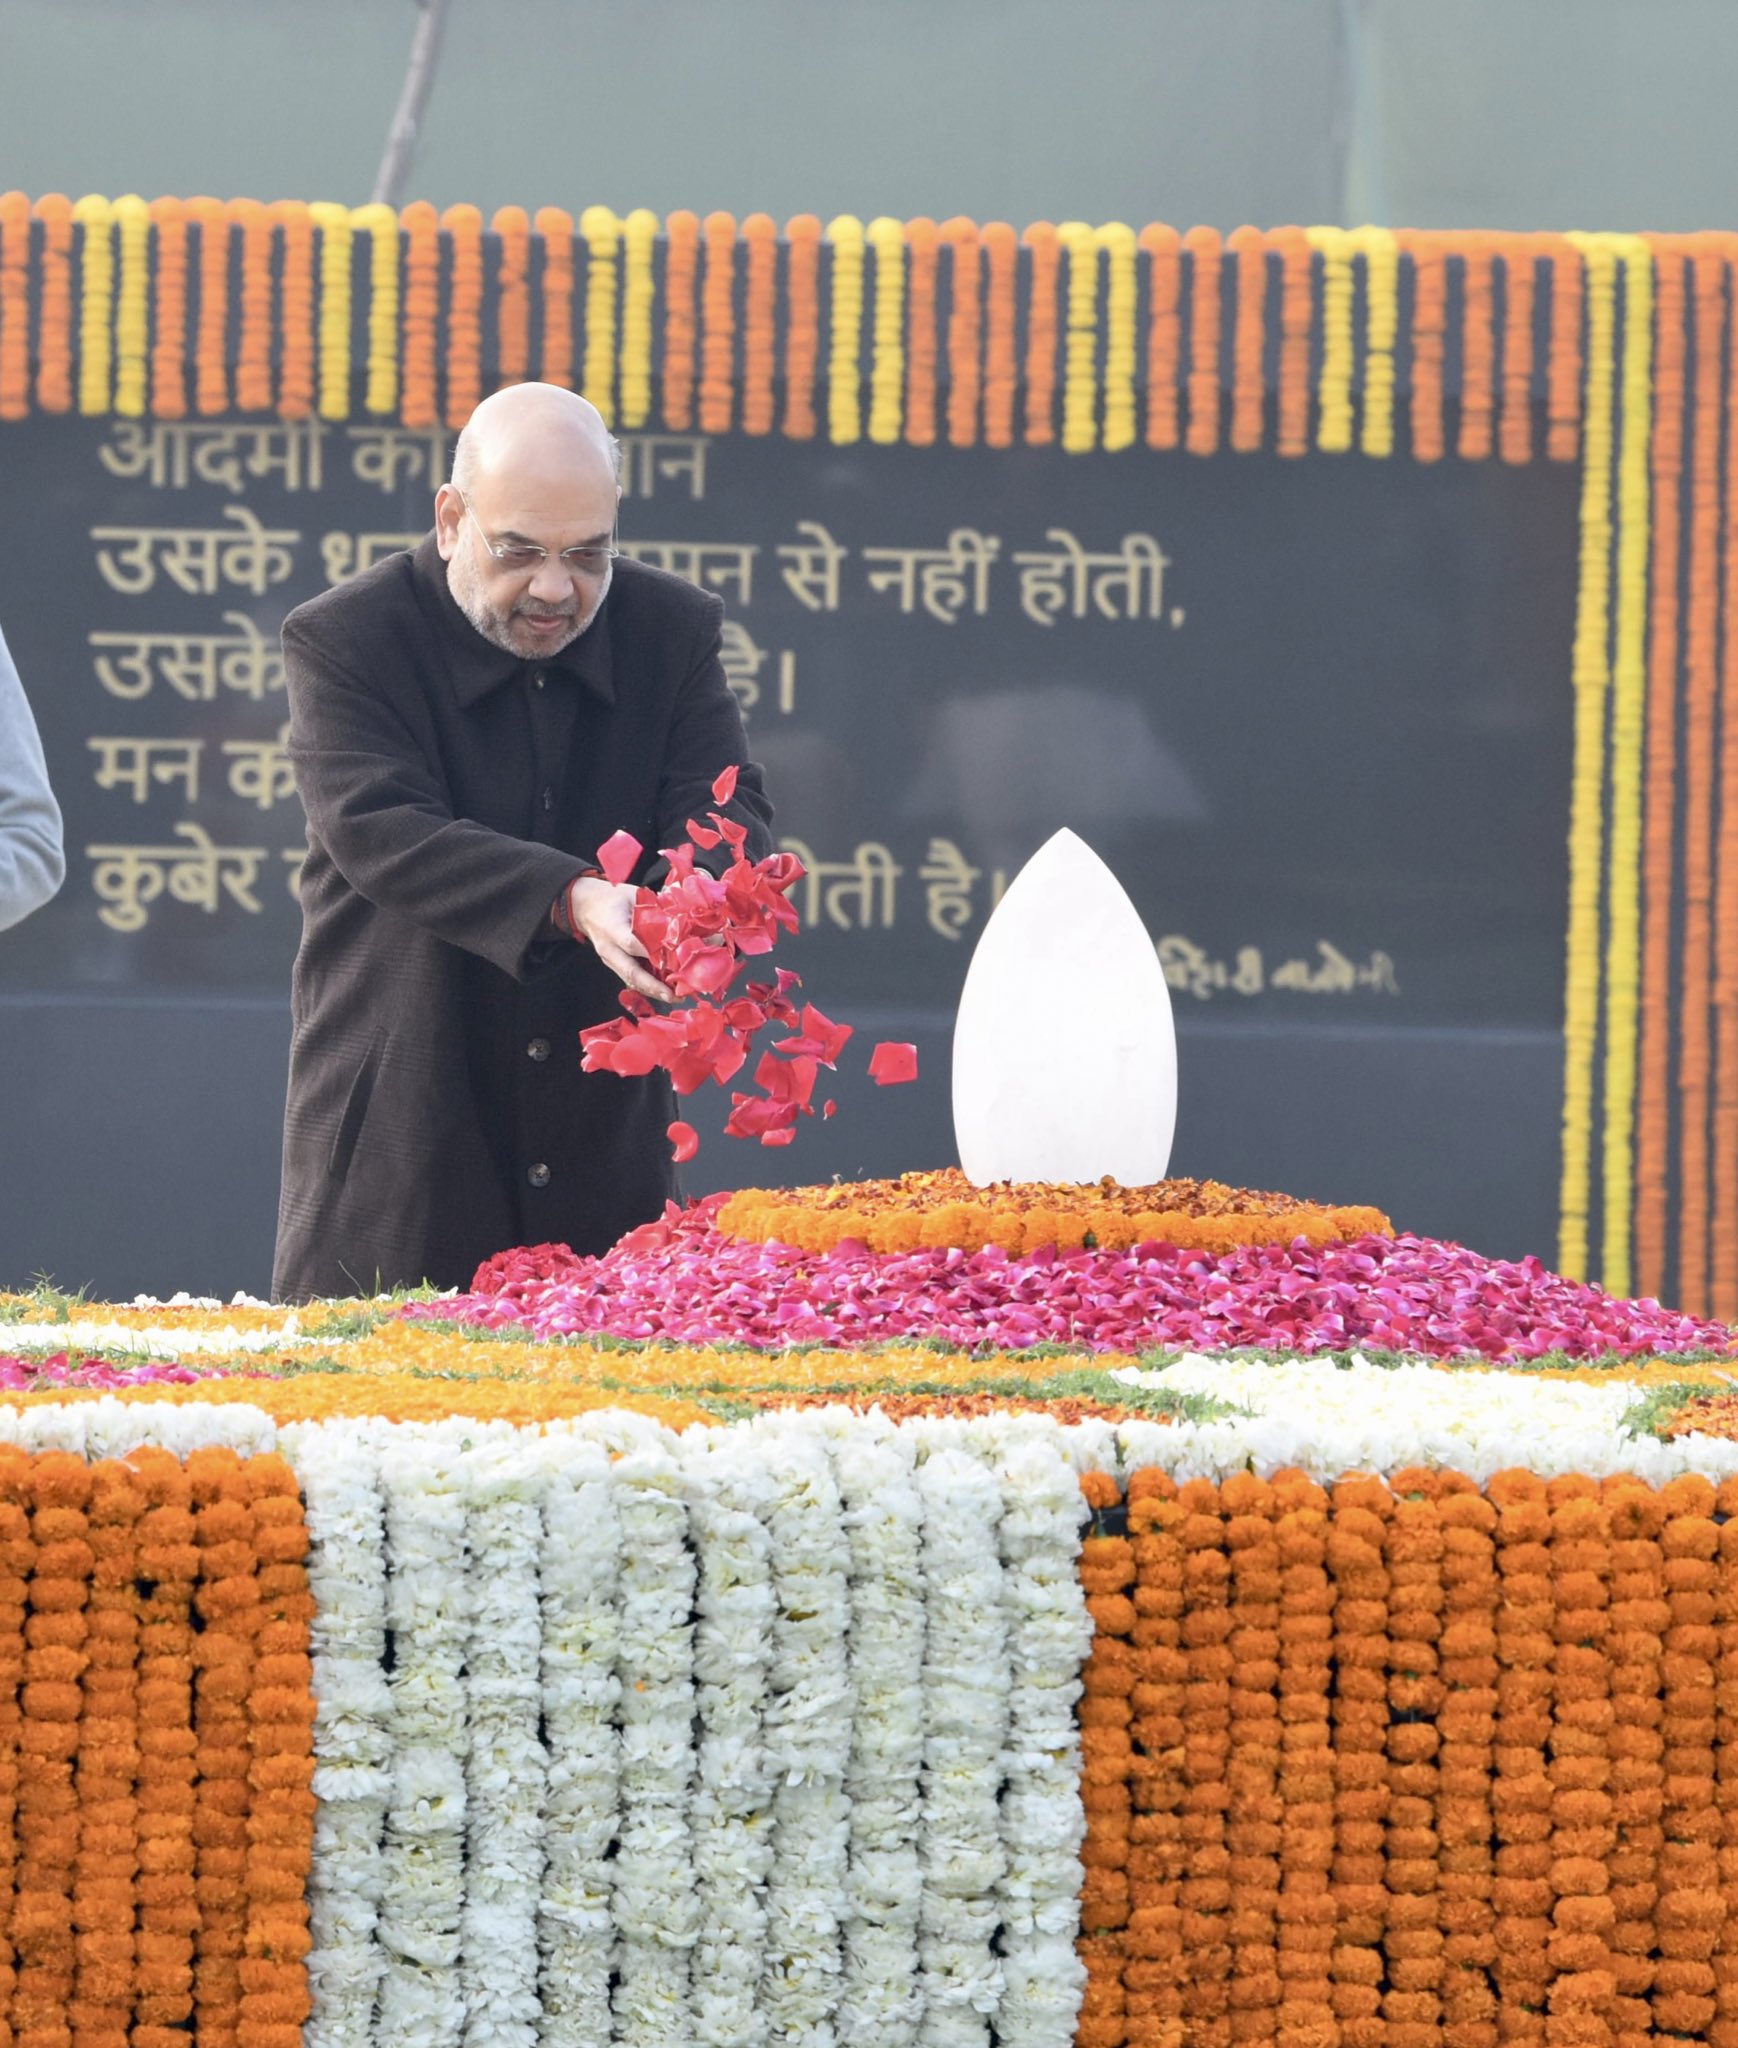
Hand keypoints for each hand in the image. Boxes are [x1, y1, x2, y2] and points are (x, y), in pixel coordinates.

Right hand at [562, 876, 672, 1001]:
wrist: (587, 906)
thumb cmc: (614, 898)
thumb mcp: (633, 896)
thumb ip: (653, 910)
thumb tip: (679, 923)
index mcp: (612, 926)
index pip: (631, 943)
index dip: (653, 954)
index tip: (675, 961)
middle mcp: (608, 947)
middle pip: (631, 971)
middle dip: (653, 986)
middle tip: (674, 995)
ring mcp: (609, 959)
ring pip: (631, 980)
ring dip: (652, 991)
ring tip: (674, 997)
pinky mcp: (613, 965)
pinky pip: (630, 979)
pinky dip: (647, 987)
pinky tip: (663, 991)